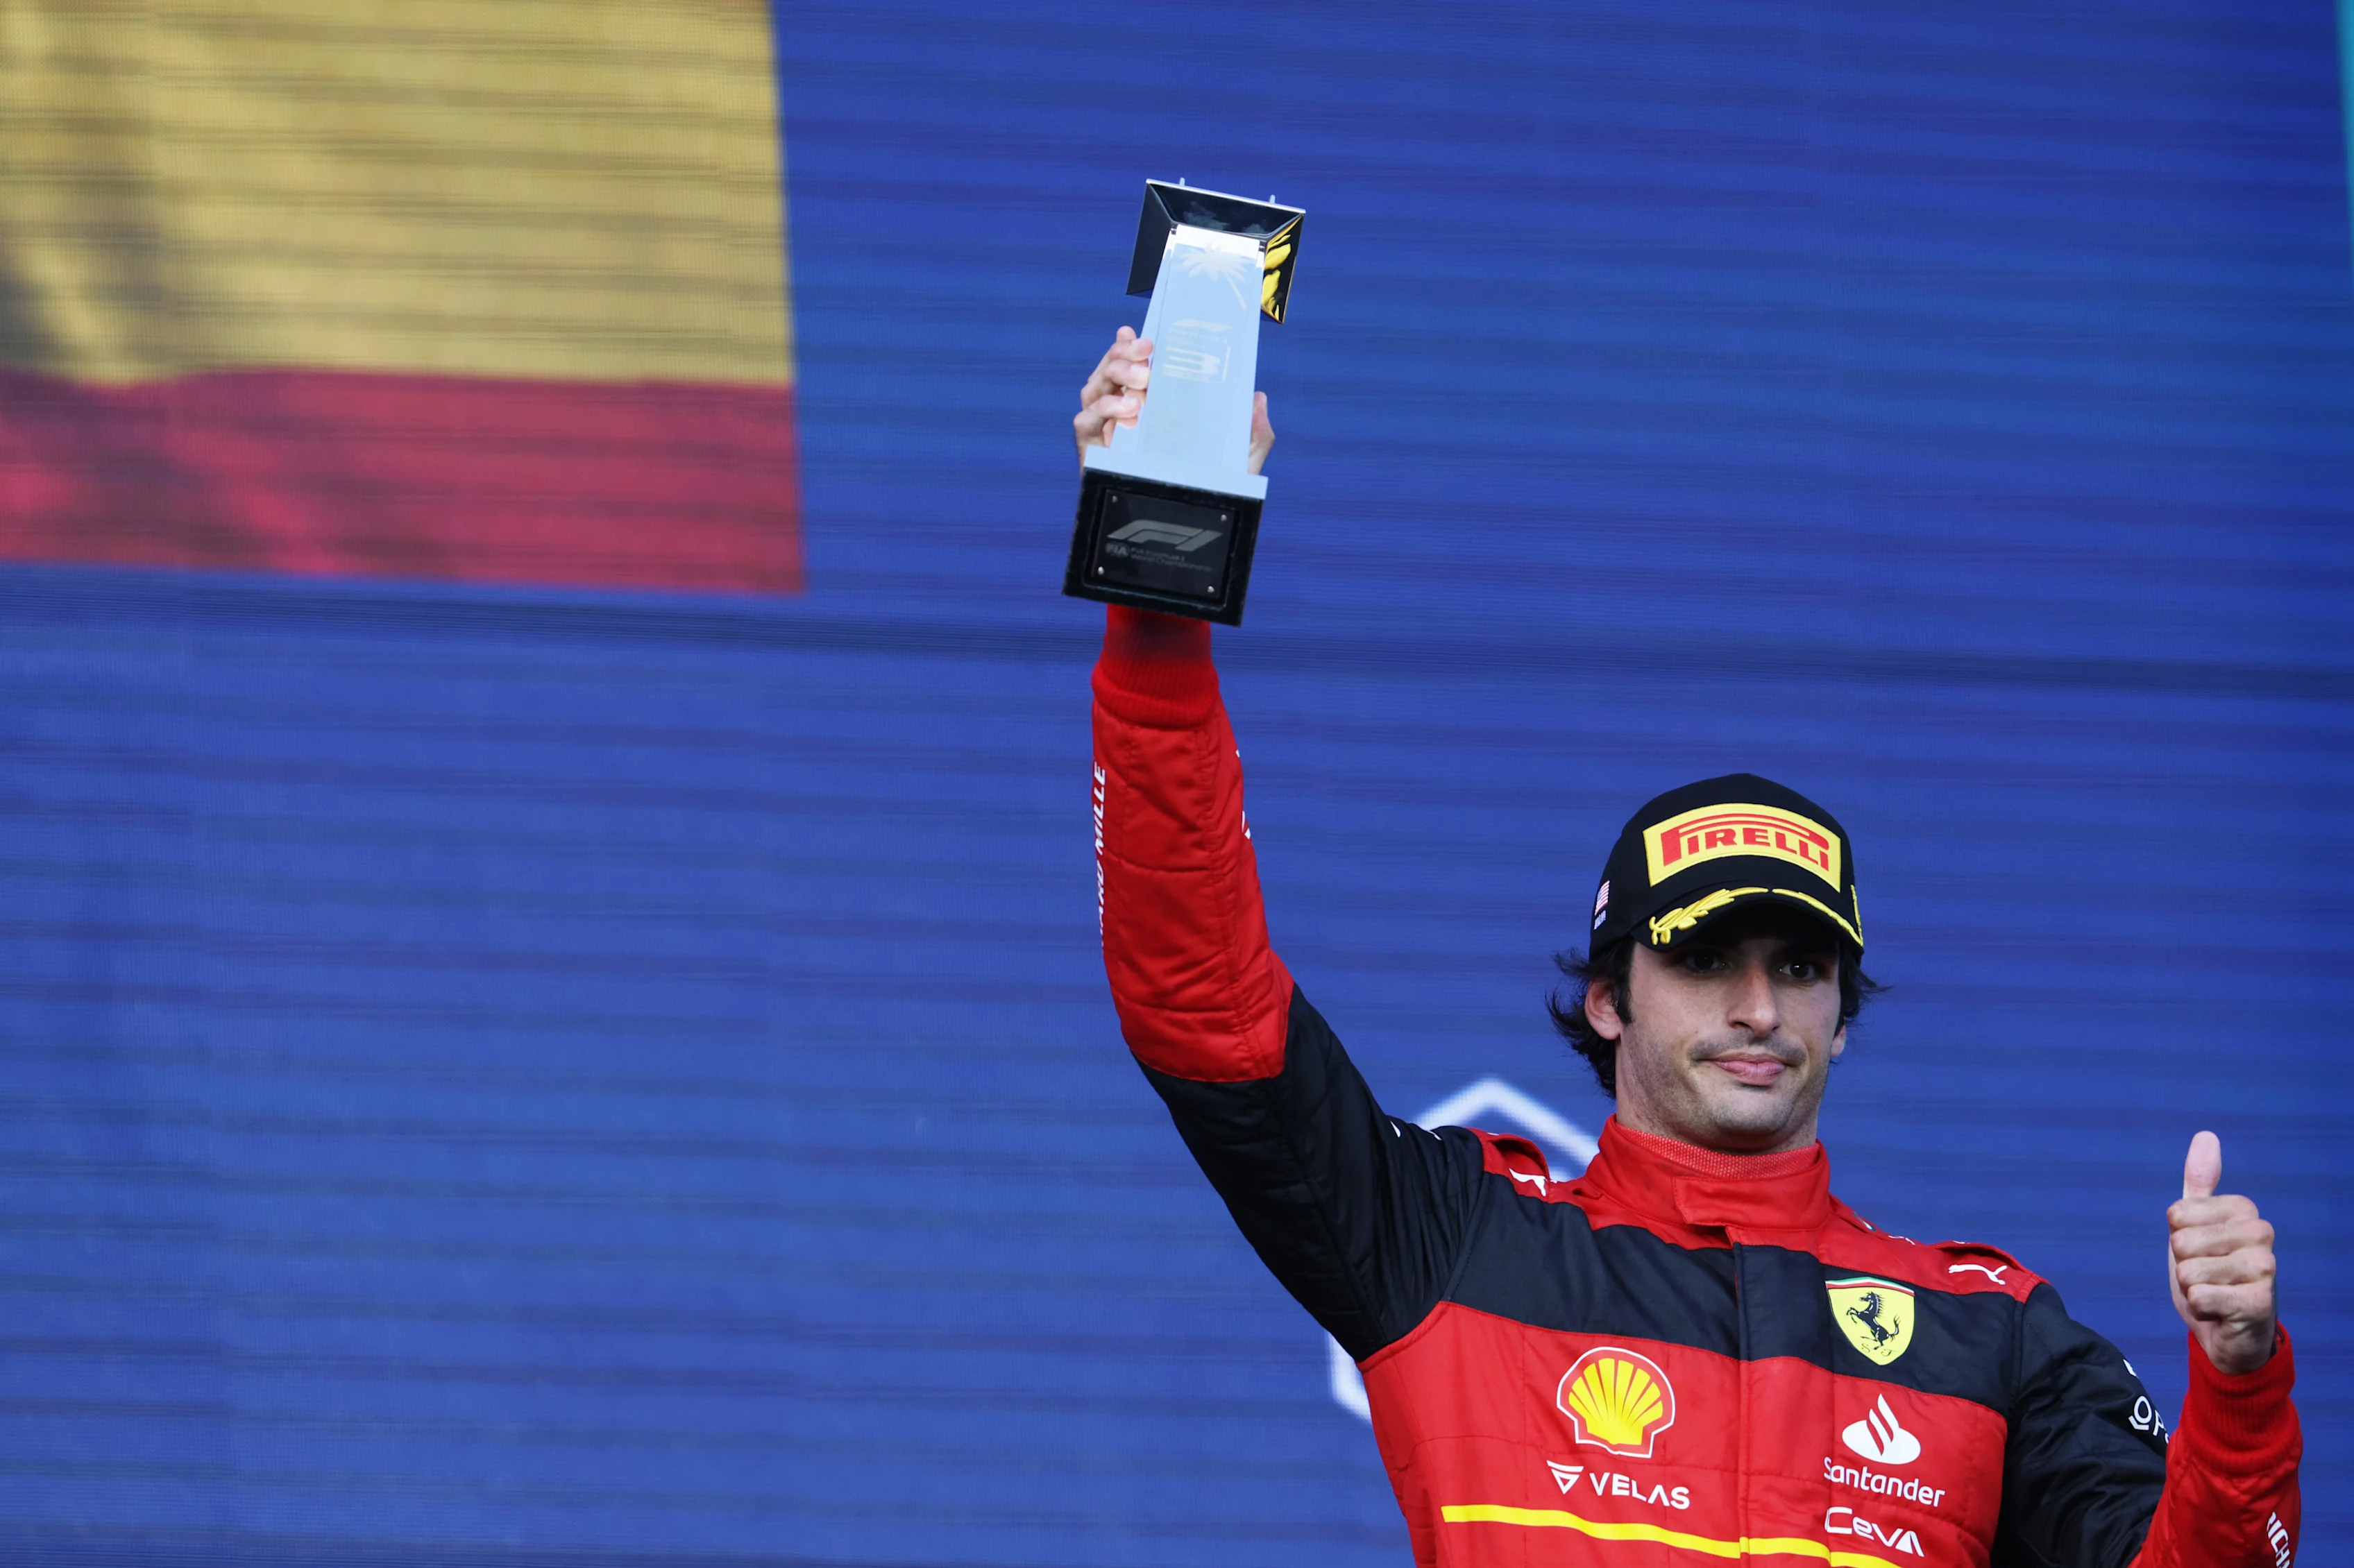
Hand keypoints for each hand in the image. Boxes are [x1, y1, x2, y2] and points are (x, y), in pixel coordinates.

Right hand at [1074, 328, 1276, 474]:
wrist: (1180, 535)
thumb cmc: (1205, 491)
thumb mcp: (1240, 460)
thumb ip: (1254, 432)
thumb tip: (1258, 398)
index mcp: (1150, 408)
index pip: (1134, 367)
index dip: (1131, 346)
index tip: (1143, 333)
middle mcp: (1122, 415)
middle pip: (1109, 370)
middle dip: (1123, 353)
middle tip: (1147, 352)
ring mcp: (1105, 433)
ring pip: (1093, 388)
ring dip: (1114, 375)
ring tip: (1141, 381)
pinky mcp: (1092, 453)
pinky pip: (1085, 420)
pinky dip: (1104, 409)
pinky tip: (1129, 410)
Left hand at [2168, 1131, 2277, 1374]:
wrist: (2230, 1333)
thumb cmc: (2211, 1276)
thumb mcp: (2195, 1226)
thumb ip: (2200, 1183)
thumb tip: (2206, 1135)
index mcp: (2245, 1211)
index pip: (2177, 1213)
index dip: (2178, 1237)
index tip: (2201, 1252)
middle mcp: (2262, 1234)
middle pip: (2181, 1241)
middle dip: (2184, 1265)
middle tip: (2207, 1277)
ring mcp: (2265, 1269)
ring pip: (2188, 1271)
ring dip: (2192, 1289)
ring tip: (2214, 1294)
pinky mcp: (2260, 1303)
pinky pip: (2199, 1297)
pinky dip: (2200, 1309)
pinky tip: (2220, 1312)